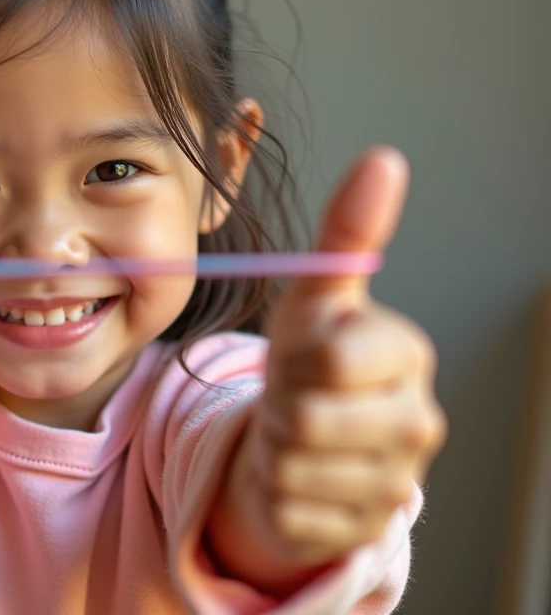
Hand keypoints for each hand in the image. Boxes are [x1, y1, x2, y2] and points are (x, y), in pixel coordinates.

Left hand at [211, 147, 445, 589]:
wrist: (298, 439)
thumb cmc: (309, 362)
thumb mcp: (317, 296)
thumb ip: (349, 232)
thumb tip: (384, 159)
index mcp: (408, 357)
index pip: (330, 360)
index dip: (294, 360)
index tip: (304, 357)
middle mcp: (418, 423)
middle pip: (305, 420)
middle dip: (279, 406)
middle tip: (293, 399)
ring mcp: (397, 484)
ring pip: (290, 470)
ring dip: (272, 452)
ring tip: (294, 437)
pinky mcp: (364, 532)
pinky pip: (286, 512)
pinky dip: (274, 496)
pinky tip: (296, 480)